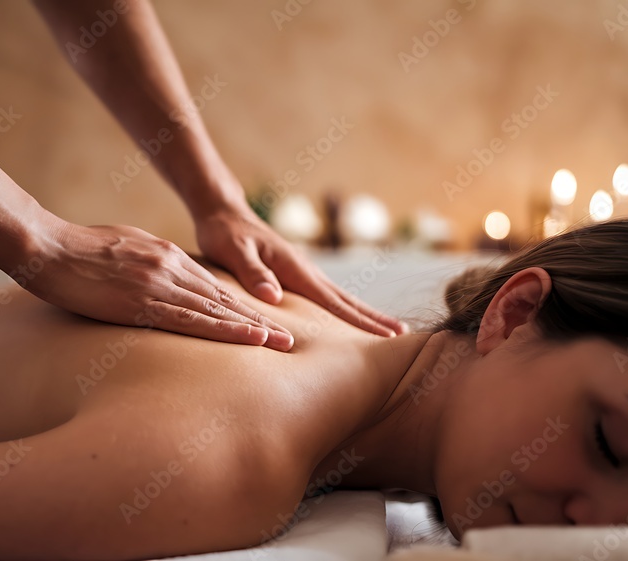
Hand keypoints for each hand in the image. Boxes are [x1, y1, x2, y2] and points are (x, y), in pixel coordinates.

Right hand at [24, 221, 293, 350]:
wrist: (46, 246)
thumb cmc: (73, 251)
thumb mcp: (119, 249)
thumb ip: (144, 264)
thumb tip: (154, 281)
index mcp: (163, 255)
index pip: (210, 287)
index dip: (239, 306)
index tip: (263, 322)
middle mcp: (170, 266)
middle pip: (222, 299)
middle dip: (257, 321)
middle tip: (288, 340)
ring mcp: (160, 283)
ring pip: (217, 310)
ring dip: (252, 329)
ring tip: (282, 345)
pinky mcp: (144, 301)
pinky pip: (194, 320)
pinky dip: (227, 330)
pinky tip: (250, 340)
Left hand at [194, 205, 407, 336]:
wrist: (224, 212)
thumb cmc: (224, 233)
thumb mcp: (233, 252)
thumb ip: (252, 273)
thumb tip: (274, 297)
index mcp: (294, 267)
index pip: (333, 300)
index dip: (359, 321)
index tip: (386, 336)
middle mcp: (305, 269)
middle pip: (346, 299)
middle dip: (374, 318)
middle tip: (403, 336)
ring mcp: (302, 271)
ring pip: (339, 297)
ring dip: (363, 314)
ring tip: (387, 330)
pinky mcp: (295, 274)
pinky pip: (325, 295)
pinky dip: (343, 308)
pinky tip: (350, 318)